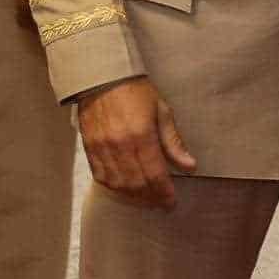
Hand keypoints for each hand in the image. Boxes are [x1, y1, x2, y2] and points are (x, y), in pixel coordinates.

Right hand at [76, 75, 198, 208]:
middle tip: (161, 202)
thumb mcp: (161, 110)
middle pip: (137, 183)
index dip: (165, 192)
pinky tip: (124, 188)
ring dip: (133, 196)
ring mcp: (102, 148)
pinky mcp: (89, 148)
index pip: (155, 174)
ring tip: (145, 198)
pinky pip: (100, 177)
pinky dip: (114, 187)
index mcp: (141, 135)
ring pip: (118, 184)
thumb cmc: (135, 90)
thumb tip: (189, 166)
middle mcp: (120, 145)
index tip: (172, 202)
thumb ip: (173, 141)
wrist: (101, 76)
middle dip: (151, 197)